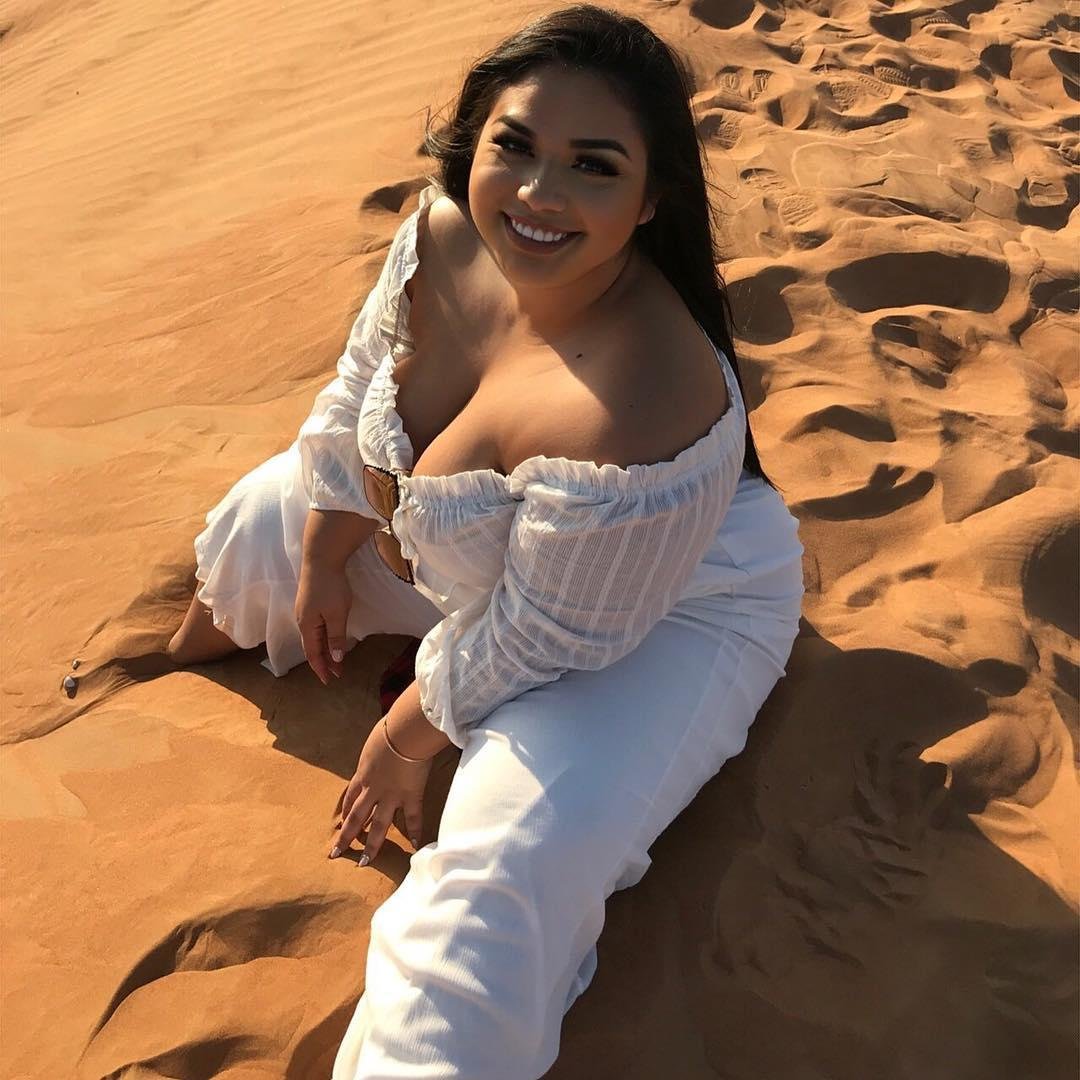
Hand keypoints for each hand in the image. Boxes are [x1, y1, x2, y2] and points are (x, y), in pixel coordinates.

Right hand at [295, 560, 350, 683]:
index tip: (330, 680)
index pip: (312, 654)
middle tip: (338, 673)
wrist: (321, 557)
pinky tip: (331, 636)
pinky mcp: (311, 601)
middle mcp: (302, 620)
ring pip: (315, 636)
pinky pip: (317, 625)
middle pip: (313, 646)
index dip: (321, 668)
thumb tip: (336, 658)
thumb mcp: (337, 614)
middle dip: (325, 661)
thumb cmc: (330, 586)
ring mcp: (306, 610)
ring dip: (326, 648)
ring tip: (337, 658)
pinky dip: (325, 636)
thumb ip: (336, 637)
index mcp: (307, 626)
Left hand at [331, 718, 432, 864]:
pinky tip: (415, 845)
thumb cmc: (390, 729)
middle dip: (347, 836)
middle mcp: (373, 790)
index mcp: (363, 774)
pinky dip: (415, 831)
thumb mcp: (375, 740)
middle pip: (357, 817)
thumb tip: (381, 746)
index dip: (345, 811)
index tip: (341, 823)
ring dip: (372, 845)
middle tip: (337, 853)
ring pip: (379, 825)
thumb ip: (375, 751)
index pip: (350, 797)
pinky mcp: (411, 795)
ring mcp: (391, 796)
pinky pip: (413, 817)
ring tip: (365, 862)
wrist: (406, 733)